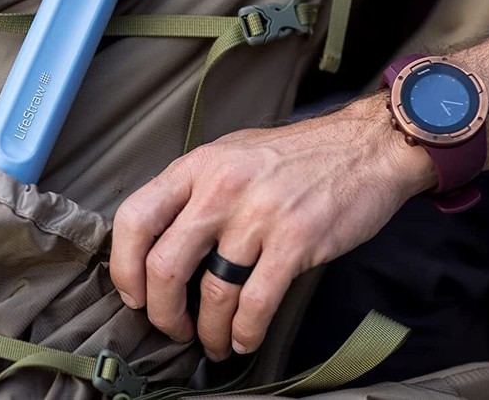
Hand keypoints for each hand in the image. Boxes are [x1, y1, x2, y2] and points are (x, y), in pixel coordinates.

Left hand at [110, 95, 436, 359]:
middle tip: (172, 327)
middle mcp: (220, 188)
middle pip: (164, 265)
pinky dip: (245, 331)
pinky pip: (256, 302)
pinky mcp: (296, 241)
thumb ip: (192, 191)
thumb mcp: (230, 155)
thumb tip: (157, 243)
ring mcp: (258, 214)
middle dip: (162, 312)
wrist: (365, 146)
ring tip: (213, 341)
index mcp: (196, 166)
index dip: (123, 265)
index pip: (134, 217)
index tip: (133, 293)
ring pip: (212, 292)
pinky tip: (244, 339)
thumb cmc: (294, 156)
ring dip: (208, 330)